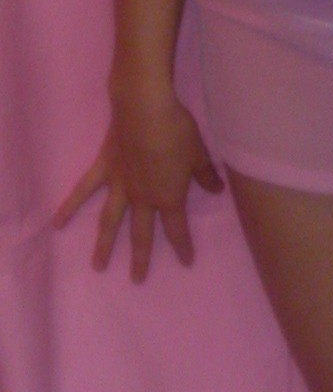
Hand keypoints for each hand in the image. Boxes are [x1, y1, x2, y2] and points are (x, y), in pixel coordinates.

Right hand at [53, 92, 223, 281]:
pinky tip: (56, 224)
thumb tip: (217, 190)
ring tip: (98, 266)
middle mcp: (142, 198)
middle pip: (141, 234)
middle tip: (137, 281)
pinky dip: (69, 207)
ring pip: (110, 222)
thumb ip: (206, 175)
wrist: (145, 110)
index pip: (177, 228)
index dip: (182, 246)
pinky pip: (84, 191)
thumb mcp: (199, 154)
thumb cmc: (177, 131)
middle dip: (141, 258)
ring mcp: (119, 186)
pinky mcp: (103, 169)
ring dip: (104, 245)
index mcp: (168, 197)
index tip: (186, 263)